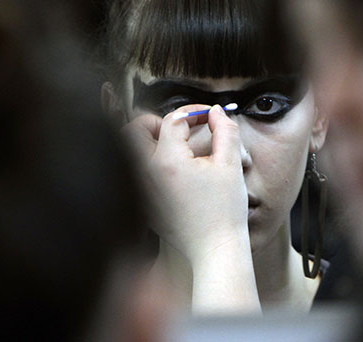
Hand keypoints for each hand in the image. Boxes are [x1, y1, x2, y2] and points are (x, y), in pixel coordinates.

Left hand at [122, 104, 248, 261]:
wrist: (215, 250)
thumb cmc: (225, 211)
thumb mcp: (231, 165)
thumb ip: (225, 130)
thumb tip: (214, 112)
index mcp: (168, 162)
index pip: (172, 120)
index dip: (193, 113)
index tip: (207, 118)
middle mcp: (146, 174)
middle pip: (135, 131)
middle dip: (157, 122)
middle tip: (180, 129)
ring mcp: (141, 190)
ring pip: (130, 152)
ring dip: (150, 141)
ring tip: (176, 147)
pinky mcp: (142, 203)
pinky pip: (136, 172)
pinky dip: (149, 163)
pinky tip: (174, 171)